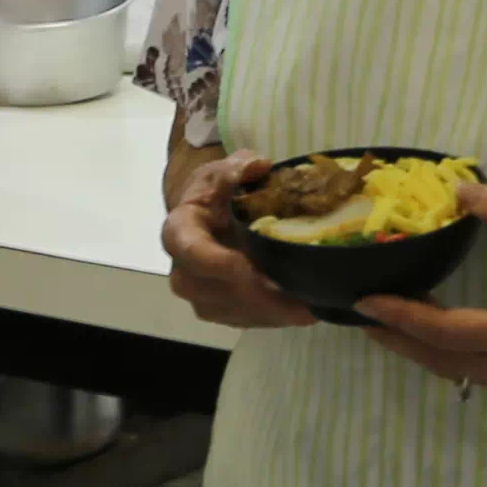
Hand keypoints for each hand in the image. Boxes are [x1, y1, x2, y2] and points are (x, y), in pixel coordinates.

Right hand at [160, 153, 314, 334]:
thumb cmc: (216, 192)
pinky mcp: (222, 311)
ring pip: (231, 312)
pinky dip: (276, 317)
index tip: (250, 265)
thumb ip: (238, 166)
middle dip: (253, 296)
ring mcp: (201, 296)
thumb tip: (259, 165)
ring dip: (269, 311)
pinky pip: (246, 320)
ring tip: (307, 305)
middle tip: (292, 293)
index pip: (192, 251)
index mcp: (180, 232)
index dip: (219, 262)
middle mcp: (183, 271)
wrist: (208, 216)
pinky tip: (306, 309)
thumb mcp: (223, 171)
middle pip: (211, 291)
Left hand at [345, 184, 486, 396]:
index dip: (402, 315)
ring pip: (451, 368)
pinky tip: (426, 322)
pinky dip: (441, 347)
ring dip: (416, 345)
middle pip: (438, 359)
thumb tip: (459, 191)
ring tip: (383, 316)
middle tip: (359, 314)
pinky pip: (468, 366)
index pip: (444, 331)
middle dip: (395, 338)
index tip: (366, 300)